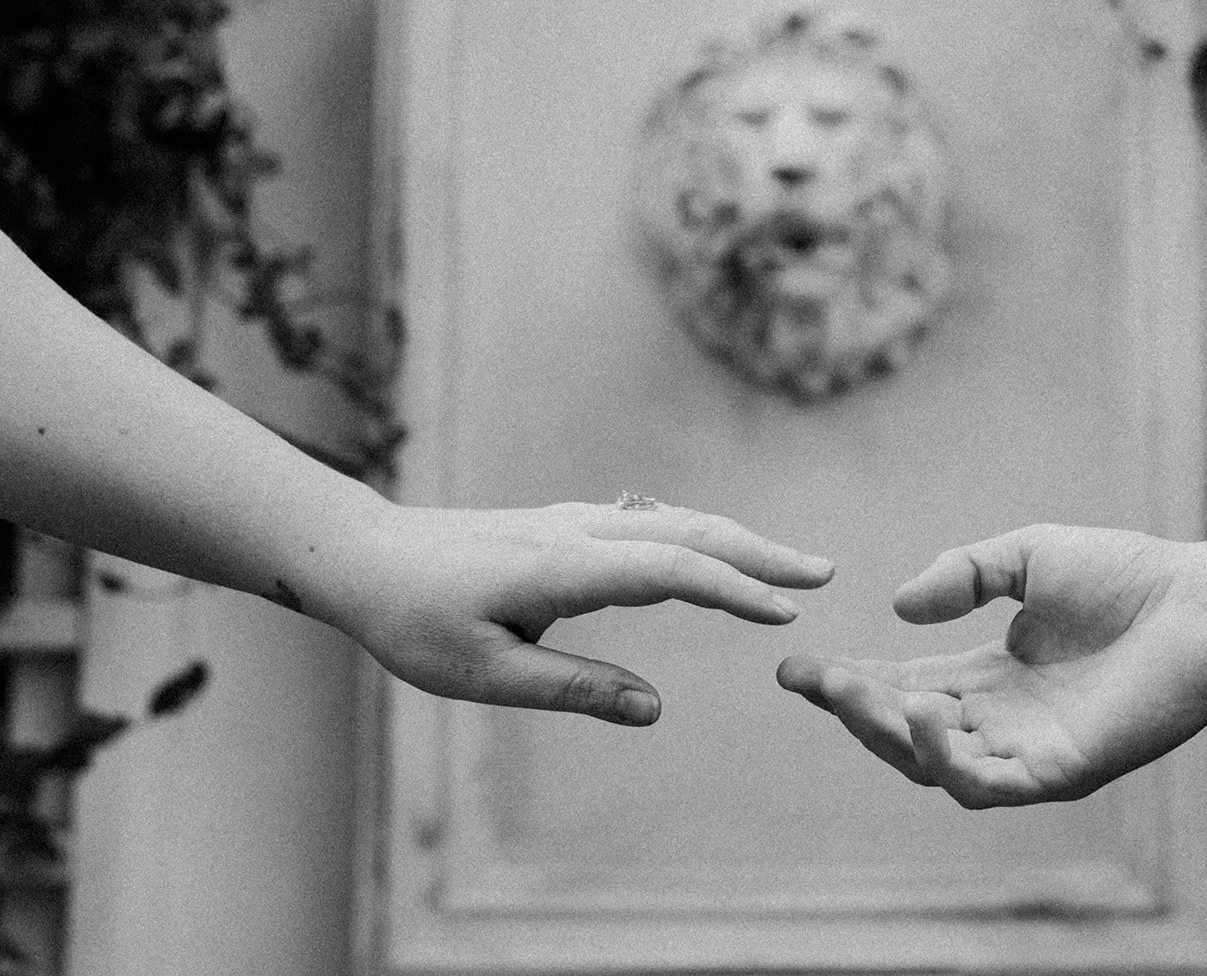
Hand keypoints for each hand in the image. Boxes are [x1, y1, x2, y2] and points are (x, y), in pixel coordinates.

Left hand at [308, 499, 832, 723]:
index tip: (787, 612)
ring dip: (737, 540)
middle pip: (690, 530)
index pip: (670, 569)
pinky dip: (700, 534)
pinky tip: (714, 552)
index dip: (734, 589)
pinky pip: (650, 522)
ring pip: (674, 520)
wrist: (360, 553)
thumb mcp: (484, 673)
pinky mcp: (565, 526)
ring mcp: (574, 522)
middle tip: (823, 573)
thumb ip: (573, 688)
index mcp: (562, 568)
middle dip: (760, 553)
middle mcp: (578, 532)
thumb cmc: (413, 619)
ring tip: (788, 567)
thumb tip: (653, 709)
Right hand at [777, 525, 1206, 806]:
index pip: (905, 687)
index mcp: (994, 678)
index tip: (795, 667)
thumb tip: (899, 608)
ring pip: (934, 765)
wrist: (1202, 602)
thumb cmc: (1128, 576)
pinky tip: (922, 713)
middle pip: (906, 730)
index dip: (850, 681)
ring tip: (856, 691)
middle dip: (852, 707)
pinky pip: (987, 784)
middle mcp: (1004, 721)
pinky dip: (946, 758)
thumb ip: (963, 574)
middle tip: (811, 679)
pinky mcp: (1062, 772)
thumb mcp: (1026, 556)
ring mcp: (1030, 751)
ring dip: (886, 733)